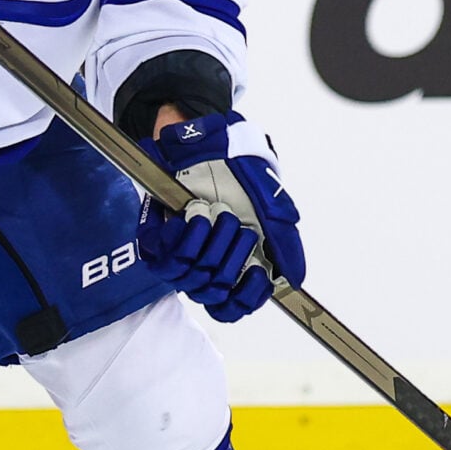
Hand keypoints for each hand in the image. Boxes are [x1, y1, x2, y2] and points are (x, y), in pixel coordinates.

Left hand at [135, 112, 303, 322]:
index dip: (244, 298)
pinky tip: (191, 216)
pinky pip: (162, 259)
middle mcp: (206, 264)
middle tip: (233, 221)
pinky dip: (181, 237)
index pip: (234, 307)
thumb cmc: (242, 176)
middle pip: (213, 291)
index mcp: (235, 264)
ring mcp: (179, 254)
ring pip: (189, 277)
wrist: (212, 142)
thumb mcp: (272, 208)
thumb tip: (295, 281)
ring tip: (212, 213)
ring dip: (206, 243)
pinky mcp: (155, 240)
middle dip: (227, 254)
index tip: (255, 272)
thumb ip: (285, 245)